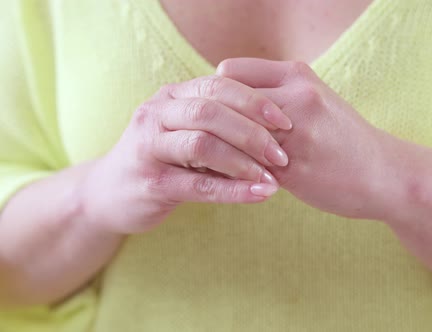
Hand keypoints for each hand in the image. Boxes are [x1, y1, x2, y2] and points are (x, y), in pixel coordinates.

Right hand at [81, 75, 291, 232]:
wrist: (110, 193)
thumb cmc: (165, 159)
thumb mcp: (187, 131)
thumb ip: (220, 122)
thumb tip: (278, 124)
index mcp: (173, 96)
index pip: (219, 85)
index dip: (256, 102)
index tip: (287, 122)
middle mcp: (157, 114)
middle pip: (211, 111)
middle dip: (253, 132)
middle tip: (282, 156)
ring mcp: (149, 147)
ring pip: (202, 144)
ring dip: (244, 162)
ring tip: (273, 178)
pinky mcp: (150, 182)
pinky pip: (197, 184)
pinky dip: (233, 190)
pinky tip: (260, 195)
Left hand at [217, 59, 387, 219]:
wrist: (382, 173)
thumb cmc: (343, 137)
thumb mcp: (316, 98)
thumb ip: (276, 92)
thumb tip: (226, 97)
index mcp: (298, 75)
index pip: (228, 72)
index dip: (218, 93)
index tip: (220, 112)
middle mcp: (295, 98)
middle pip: (223, 101)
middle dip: (213, 121)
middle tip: (208, 138)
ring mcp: (294, 134)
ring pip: (230, 135)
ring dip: (220, 148)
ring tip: (216, 159)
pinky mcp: (291, 170)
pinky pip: (244, 166)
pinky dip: (234, 171)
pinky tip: (237, 177)